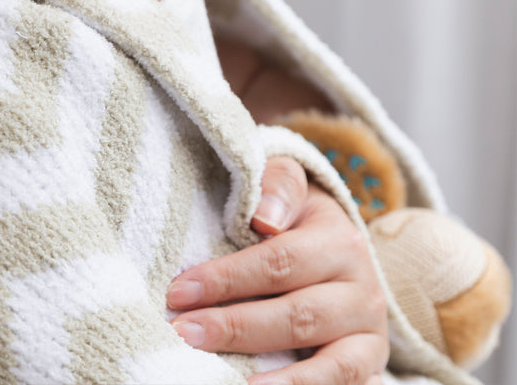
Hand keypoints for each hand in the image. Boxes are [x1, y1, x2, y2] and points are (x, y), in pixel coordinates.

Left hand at [166, 157, 388, 384]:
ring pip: (328, 365)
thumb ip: (276, 187)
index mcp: (339, 241)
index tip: (178, 292)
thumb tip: (265, 218)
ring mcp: (370, 334)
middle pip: (296, 316)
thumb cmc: (296, 212)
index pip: (278, 263)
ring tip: (230, 384)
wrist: (340, 243)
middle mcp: (363, 290)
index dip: (227, 279)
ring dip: (277, 380)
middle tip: (183, 334)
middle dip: (235, 328)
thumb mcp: (288, 183)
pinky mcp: (370, 366)